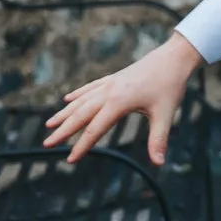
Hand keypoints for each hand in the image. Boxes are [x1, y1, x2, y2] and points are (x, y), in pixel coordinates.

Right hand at [42, 33, 205, 164]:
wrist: (174, 57)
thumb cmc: (170, 86)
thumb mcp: (166, 114)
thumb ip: (158, 139)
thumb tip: (158, 163)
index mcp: (119, 102)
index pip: (95, 128)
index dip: (82, 146)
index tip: (70, 160)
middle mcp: (110, 92)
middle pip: (81, 114)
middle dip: (63, 130)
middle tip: (46, 144)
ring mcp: (110, 83)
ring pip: (82, 100)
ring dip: (65, 113)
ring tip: (49, 125)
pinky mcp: (114, 78)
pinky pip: (90, 87)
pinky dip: (78, 94)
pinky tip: (67, 99)